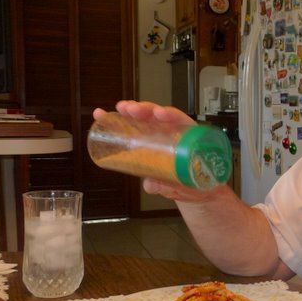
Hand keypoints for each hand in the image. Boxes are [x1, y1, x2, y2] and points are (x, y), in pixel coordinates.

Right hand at [92, 100, 213, 202]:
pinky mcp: (146, 143)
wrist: (195, 191)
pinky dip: (119, 122)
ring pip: (145, 119)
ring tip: (119, 109)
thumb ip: (169, 186)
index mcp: (189, 140)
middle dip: (145, 109)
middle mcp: (174, 134)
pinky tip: (105, 116)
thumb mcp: (185, 187)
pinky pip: (133, 130)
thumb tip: (150, 184)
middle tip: (132, 110)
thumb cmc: (196, 185)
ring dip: (131, 111)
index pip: (180, 121)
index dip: (170, 115)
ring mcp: (159, 137)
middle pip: (159, 115)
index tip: (159, 114)